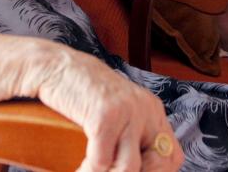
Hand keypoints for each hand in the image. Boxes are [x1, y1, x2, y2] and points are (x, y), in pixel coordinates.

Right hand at [36, 47, 182, 171]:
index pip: (172, 157)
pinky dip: (88, 170)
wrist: (55, 66)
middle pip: (158, 165)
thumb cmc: (82, 96)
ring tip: (86, 171)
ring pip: (129, 168)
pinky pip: (101, 161)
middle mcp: (146, 109)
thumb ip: (131, 139)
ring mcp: (128, 111)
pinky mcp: (106, 114)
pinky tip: (78, 168)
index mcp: (152, 111)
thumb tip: (132, 170)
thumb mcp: (117, 114)